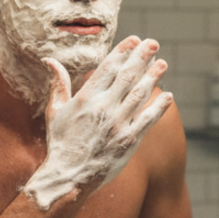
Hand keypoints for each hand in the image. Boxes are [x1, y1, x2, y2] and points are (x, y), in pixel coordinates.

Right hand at [23, 36, 172, 209]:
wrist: (69, 177)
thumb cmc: (61, 144)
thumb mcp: (55, 112)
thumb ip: (58, 85)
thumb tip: (50, 60)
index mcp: (85, 99)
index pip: (108, 68)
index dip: (123, 52)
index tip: (134, 40)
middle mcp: (103, 108)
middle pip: (127, 76)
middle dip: (142, 57)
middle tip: (154, 43)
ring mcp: (118, 125)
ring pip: (140, 94)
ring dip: (153, 77)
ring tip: (163, 63)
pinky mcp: (129, 141)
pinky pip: (148, 119)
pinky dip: (159, 106)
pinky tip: (168, 96)